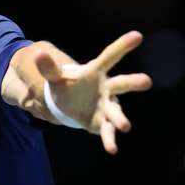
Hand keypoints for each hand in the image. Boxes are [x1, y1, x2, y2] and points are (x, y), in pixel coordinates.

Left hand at [35, 31, 152, 153]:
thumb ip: (49, 68)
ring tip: (125, 126)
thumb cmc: (68, 86)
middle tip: (146, 81)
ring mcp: (107, 106)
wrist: (70, 104)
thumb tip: (37, 54)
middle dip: (133, 82)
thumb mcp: (55, 77)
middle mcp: (107, 88)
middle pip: (121, 84)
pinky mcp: (102, 122)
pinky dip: (109, 139)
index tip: (137, 35)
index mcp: (95, 72)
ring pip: (116, 111)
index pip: (109, 57)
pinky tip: (112, 149)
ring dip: (120, 118)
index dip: (122, 46)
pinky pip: (107, 131)